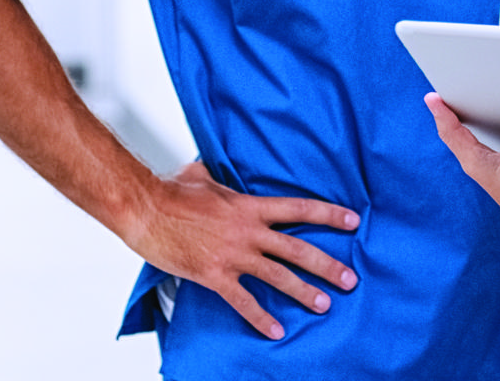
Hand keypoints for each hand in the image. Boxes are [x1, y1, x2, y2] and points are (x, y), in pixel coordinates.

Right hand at [126, 161, 359, 339]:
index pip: (300, 209)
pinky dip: (261, 318)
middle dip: (327, 265)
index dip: (329, 215)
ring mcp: (233, 255)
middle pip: (297, 249)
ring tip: (325, 304)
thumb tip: (215, 168)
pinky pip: (243, 301)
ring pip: (278, 276)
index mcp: (250, 206)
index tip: (354, 221)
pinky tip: (277, 330)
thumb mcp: (204, 177)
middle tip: (350, 279)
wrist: (144, 210)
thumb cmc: (172, 192)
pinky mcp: (214, 275)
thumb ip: (221, 179)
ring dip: (304, 292)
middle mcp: (249, 231)